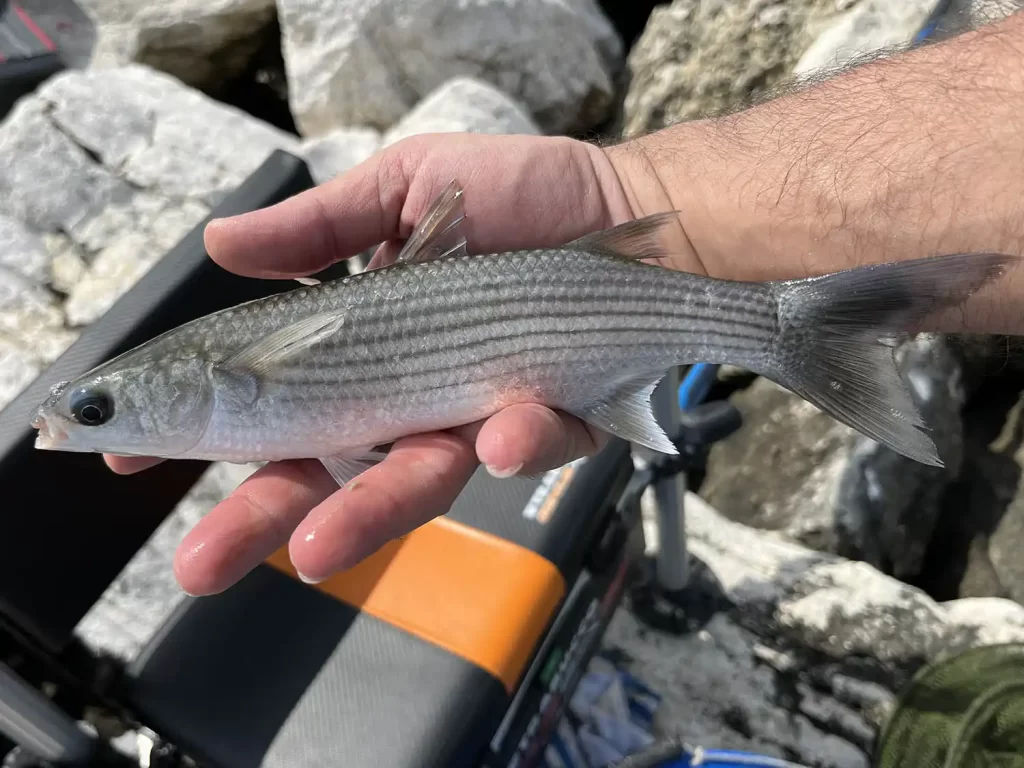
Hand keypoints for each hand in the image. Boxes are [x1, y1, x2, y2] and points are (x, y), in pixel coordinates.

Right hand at [104, 132, 697, 593]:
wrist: (637, 221)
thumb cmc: (523, 197)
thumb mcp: (406, 189)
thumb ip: (319, 227)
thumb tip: (218, 242)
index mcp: (366, 346)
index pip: (274, 399)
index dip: (211, 430)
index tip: (133, 456)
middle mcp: (413, 395)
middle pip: (327, 469)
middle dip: (261, 517)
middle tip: (200, 564)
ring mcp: (477, 420)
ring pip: (414, 482)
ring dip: (366, 514)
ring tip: (315, 545)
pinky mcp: (547, 430)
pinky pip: (519, 451)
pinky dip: (508, 443)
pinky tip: (499, 426)